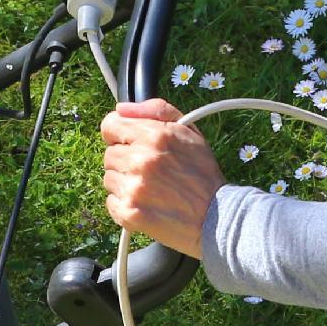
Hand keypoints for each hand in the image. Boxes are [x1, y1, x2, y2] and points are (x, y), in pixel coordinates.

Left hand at [101, 98, 222, 257]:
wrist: (216, 216)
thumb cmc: (202, 173)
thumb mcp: (189, 130)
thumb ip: (156, 110)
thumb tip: (121, 108)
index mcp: (154, 136)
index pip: (110, 125)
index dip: (118, 133)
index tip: (127, 142)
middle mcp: (141, 160)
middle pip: (109, 154)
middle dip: (125, 160)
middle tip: (149, 170)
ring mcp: (133, 188)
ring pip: (109, 178)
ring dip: (125, 182)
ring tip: (150, 188)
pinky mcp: (130, 213)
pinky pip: (111, 202)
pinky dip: (124, 204)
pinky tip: (145, 203)